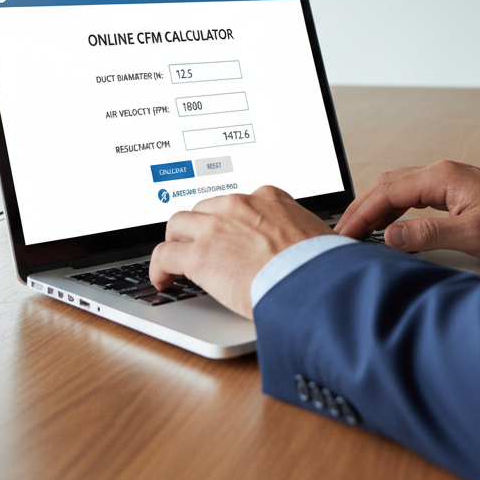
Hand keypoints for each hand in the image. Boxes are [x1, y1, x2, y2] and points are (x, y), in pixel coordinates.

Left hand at [149, 186, 332, 318]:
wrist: (311, 281)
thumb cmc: (320, 265)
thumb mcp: (315, 235)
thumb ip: (299, 234)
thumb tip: (306, 250)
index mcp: (269, 197)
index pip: (237, 202)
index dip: (228, 221)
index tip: (228, 235)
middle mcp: (240, 204)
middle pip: (205, 208)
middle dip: (200, 228)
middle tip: (201, 247)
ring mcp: (216, 227)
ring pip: (178, 224)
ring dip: (177, 242)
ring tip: (176, 262)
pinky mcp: (199, 254)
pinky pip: (164, 254)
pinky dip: (159, 268)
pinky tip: (163, 281)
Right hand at [334, 160, 479, 258]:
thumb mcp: (473, 235)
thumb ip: (428, 235)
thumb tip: (391, 236)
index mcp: (442, 177)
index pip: (388, 191)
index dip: (361, 213)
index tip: (344, 233)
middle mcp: (441, 171)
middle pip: (388, 184)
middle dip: (362, 208)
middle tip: (342, 234)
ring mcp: (447, 178)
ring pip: (399, 187)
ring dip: (376, 208)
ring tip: (359, 232)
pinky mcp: (453, 188)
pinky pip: (413, 193)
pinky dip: (393, 208)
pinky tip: (389, 225)